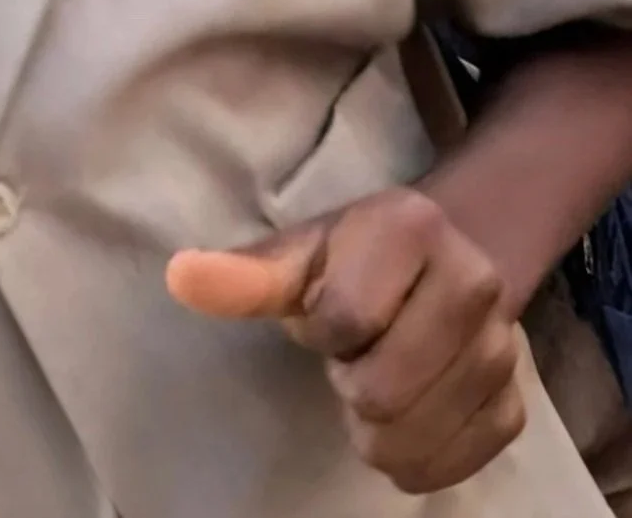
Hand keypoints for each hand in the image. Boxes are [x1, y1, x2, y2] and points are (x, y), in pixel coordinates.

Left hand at [167, 188, 524, 493]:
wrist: (442, 261)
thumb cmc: (352, 258)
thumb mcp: (298, 253)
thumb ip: (243, 274)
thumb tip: (179, 277)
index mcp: (412, 227)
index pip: (345, 321)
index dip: (320, 329)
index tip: (328, 308)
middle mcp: (475, 282)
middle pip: (382, 391)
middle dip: (350, 379)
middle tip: (356, 350)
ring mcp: (503, 348)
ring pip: (411, 438)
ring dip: (376, 424)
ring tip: (379, 374)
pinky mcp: (516, 406)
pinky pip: (446, 468)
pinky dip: (411, 456)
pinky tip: (406, 412)